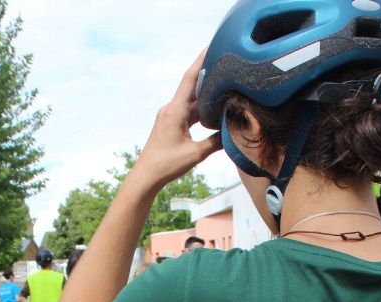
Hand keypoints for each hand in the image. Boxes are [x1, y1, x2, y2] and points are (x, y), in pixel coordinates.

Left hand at [131, 50, 221, 190]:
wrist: (146, 176)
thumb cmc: (166, 164)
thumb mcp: (195, 154)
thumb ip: (215, 142)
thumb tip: (233, 132)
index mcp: (174, 111)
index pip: (189, 79)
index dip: (200, 61)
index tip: (211, 47)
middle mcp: (170, 109)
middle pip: (192, 87)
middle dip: (209, 76)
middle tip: (225, 65)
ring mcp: (169, 116)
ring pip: (191, 101)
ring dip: (206, 95)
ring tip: (224, 86)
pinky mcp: (170, 124)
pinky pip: (187, 111)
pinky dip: (200, 109)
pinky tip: (212, 110)